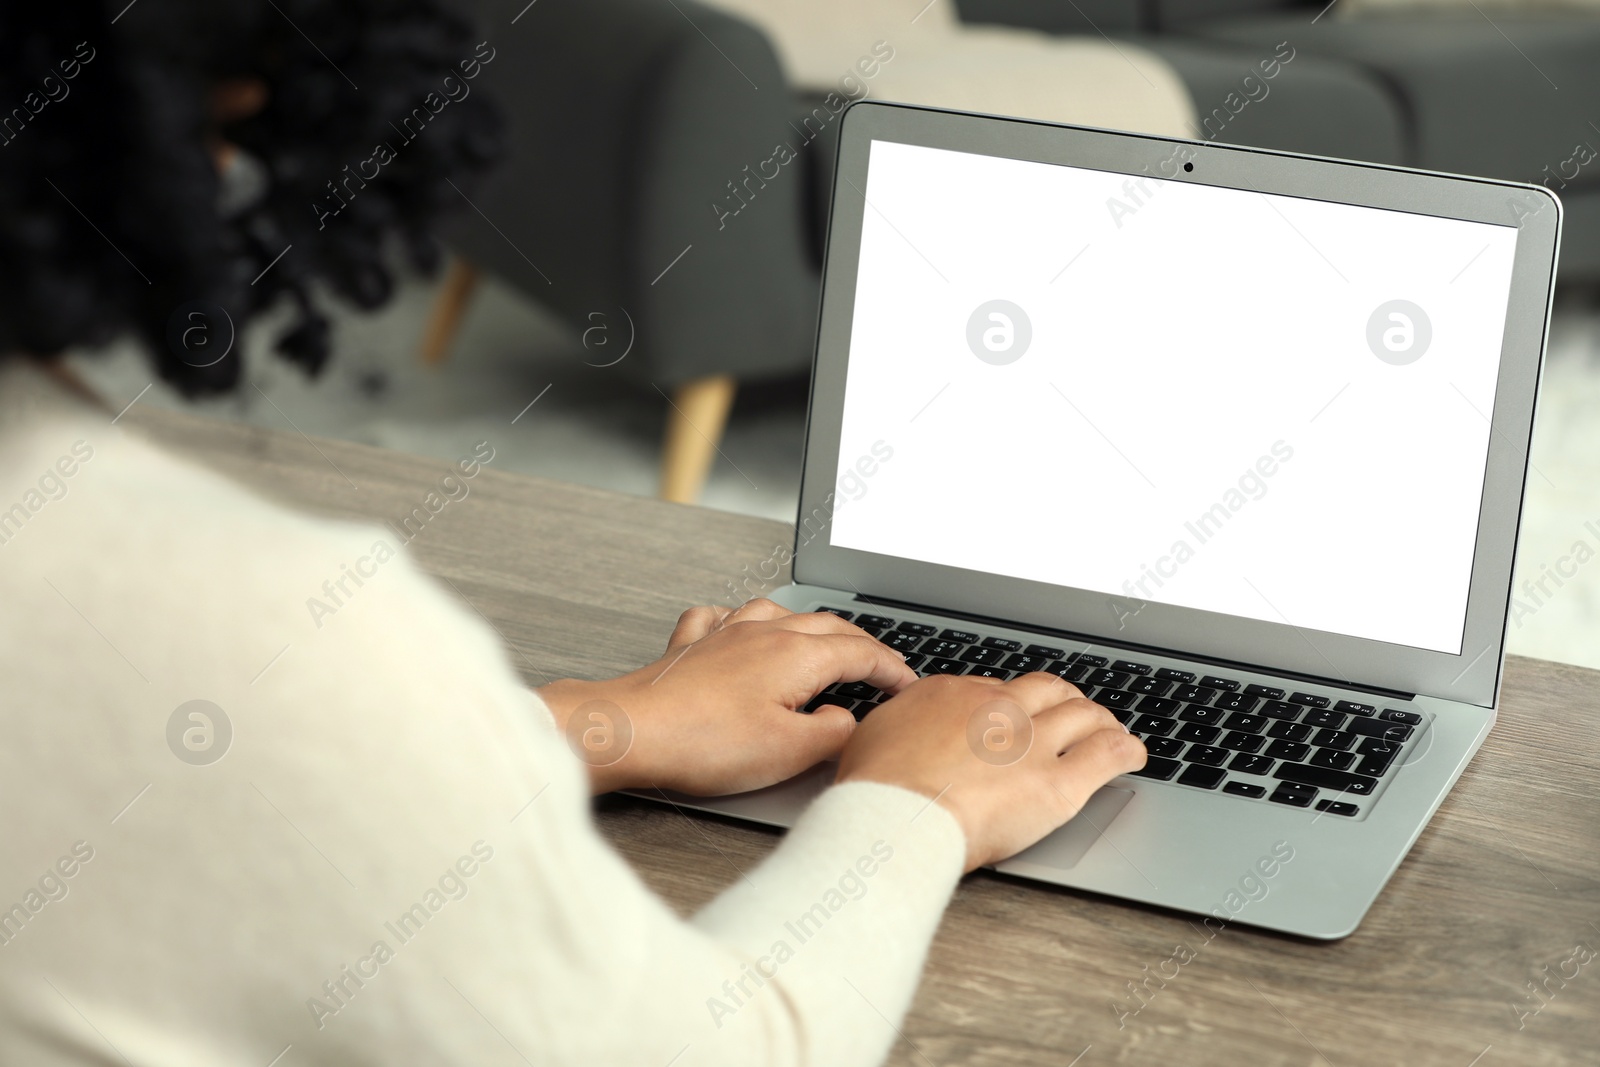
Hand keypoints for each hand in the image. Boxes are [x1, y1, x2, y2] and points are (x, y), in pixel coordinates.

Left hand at [536, 599, 916, 795]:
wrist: (631, 730)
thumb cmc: (703, 742)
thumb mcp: (789, 753)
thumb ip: (833, 736)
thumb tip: (849, 723)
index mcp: (797, 656)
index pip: (862, 654)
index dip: (892, 670)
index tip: (907, 685)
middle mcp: (764, 634)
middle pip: (827, 626)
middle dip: (861, 644)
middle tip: (880, 666)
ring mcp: (725, 634)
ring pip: (780, 613)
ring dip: (809, 625)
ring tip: (822, 639)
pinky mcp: (691, 647)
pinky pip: (723, 617)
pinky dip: (743, 620)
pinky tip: (740, 628)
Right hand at [835, 672, 1145, 871]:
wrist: (896, 820)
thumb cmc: (876, 791)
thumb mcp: (872, 740)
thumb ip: (898, 729)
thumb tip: (898, 734)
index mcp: (953, 696)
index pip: (996, 688)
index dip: (1011, 703)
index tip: (1014, 716)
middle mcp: (997, 710)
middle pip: (1047, 690)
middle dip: (1064, 699)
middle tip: (1072, 710)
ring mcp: (1031, 743)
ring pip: (1083, 714)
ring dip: (1101, 720)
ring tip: (1108, 728)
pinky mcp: (1057, 783)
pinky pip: (1107, 754)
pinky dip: (1127, 750)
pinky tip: (1134, 754)